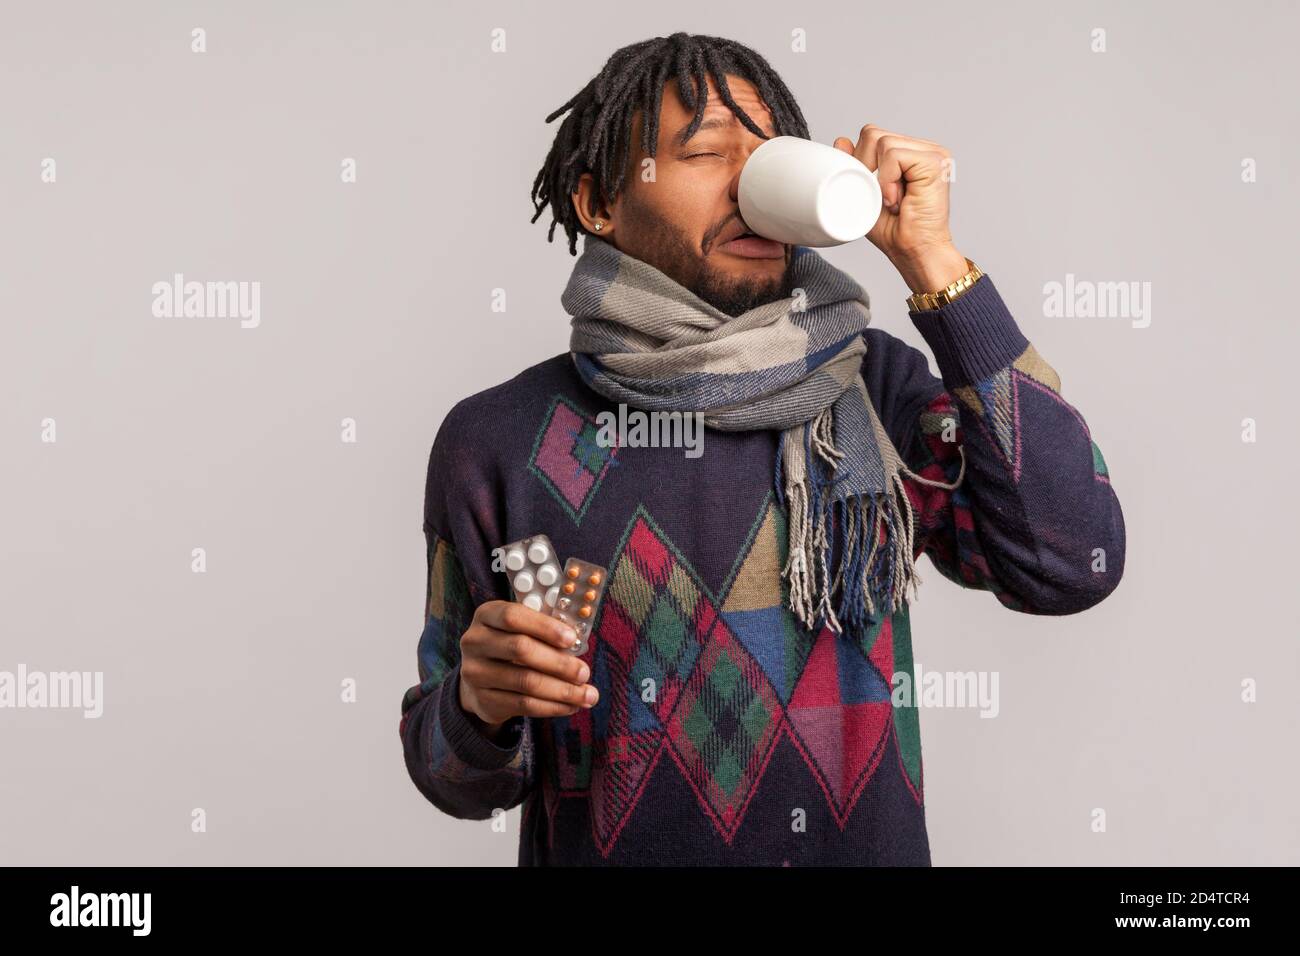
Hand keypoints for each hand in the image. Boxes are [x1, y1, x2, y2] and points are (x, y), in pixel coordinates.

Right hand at [457, 600, 598, 738]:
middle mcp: (474, 641)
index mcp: (486, 615)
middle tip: (584, 672)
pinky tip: (571, 706)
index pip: (513, 617)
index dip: (544, 627)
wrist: (481, 678)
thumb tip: (578, 644)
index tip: (572, 639)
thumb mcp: (522, 629)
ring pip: (525, 681)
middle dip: (559, 663)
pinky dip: (552, 706)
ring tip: (587, 694)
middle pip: (520, 649)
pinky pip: (523, 704)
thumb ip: (544, 630)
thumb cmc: (511, 646)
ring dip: (562, 690)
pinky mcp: (482, 700)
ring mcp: (474, 672)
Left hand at [833, 124, 968, 292]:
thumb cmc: (894, 231)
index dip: (860, 162)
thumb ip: (855, 165)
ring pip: (882, 142)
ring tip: (893, 200)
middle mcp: (923, 149)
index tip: (872, 192)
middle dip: (867, 168)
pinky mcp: (935, 161)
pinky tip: (898, 199)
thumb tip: (841, 140)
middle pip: (874, 134)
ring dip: (879, 178)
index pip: (872, 136)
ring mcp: (932, 153)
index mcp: (910, 153)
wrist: (914, 253)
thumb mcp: (864, 193)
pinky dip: (888, 179)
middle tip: (883, 198)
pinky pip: (894, 154)